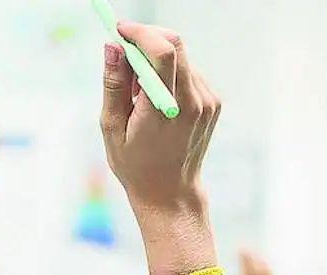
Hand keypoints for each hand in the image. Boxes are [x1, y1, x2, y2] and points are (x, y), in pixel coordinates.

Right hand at [100, 23, 221, 274]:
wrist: (171, 194)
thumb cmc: (135, 166)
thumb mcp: (112, 128)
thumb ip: (113, 84)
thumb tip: (112, 47)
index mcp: (164, 110)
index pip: (162, 52)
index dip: (140, 32)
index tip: (119, 29)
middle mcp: (192, 102)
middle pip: (175, 45)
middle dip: (147, 38)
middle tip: (125, 49)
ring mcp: (208, 102)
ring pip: (181, 58)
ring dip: (157, 61)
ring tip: (138, 92)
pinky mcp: (214, 103)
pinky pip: (189, 73)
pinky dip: (170, 76)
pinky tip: (157, 102)